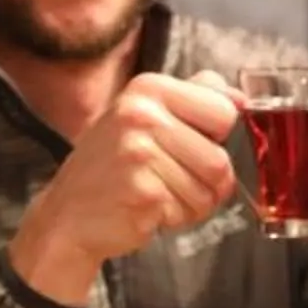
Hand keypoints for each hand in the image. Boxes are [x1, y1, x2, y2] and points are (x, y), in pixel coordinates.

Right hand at [8, 71, 243, 306]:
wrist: (67, 214)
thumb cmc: (112, 166)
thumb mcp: (145, 115)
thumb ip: (194, 99)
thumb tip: (241, 98)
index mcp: (148, 88)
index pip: (224, 111)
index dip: (215, 137)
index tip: (187, 143)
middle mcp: (141, 114)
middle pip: (220, 159)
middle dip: (206, 181)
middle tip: (171, 179)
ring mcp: (139, 154)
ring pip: (210, 190)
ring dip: (192, 203)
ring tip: (158, 194)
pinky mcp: (143, 192)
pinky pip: (189, 211)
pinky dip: (176, 218)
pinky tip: (148, 209)